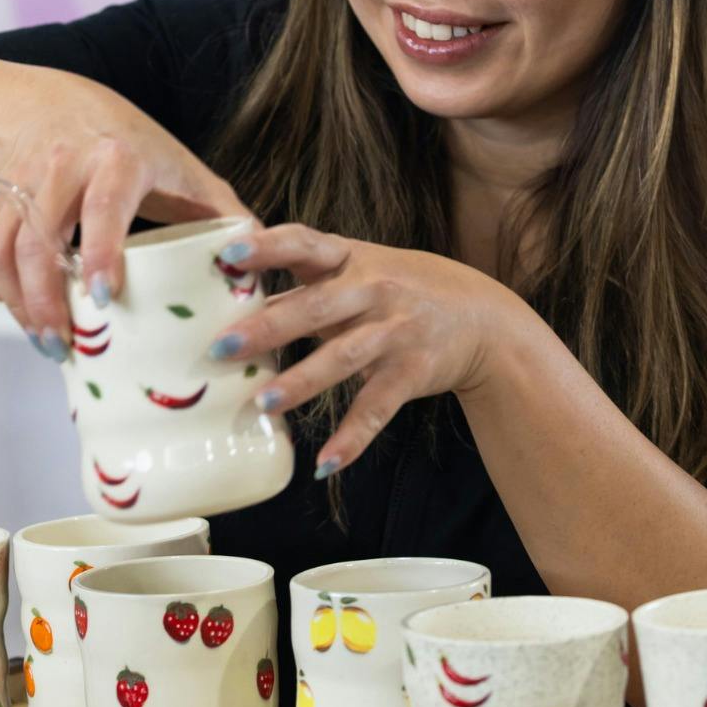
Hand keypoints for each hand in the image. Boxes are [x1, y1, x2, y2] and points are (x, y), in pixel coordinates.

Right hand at [0, 84, 250, 356]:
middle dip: (45, 297)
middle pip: (40, 236)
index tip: (101, 297)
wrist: (66, 105)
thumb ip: (226, 216)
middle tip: (64, 345)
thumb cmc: (137, 147)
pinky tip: (22, 312)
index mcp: (119, 157)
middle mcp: (63, 163)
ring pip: (3, 246)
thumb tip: (264, 264)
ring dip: (17, 301)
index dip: (99, 251)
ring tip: (46, 340)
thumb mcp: (187, 172)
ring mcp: (22, 179)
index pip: (104, 205)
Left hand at [206, 223, 537, 474]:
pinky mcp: (412, 372)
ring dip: (300, 382)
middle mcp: (374, 291)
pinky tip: (324, 463)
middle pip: (316, 308)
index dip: (268, 247)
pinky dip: (351, 439)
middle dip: (268, 327)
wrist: (484, 319)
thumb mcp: (364, 270)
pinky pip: (376, 409)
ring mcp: (394, 332)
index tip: (230, 255)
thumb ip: (310, 284)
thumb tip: (239, 302)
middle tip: (221, 347)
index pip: (305, 243)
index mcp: (353, 259)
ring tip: (261, 403)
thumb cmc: (407, 289)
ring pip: (342, 358)